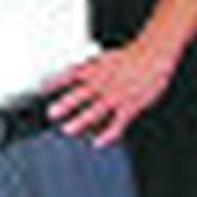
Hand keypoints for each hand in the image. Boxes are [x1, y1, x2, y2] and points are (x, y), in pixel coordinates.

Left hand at [47, 40, 179, 146]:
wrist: (154, 54)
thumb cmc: (130, 58)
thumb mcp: (104, 57)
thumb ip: (87, 68)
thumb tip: (70, 74)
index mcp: (96, 69)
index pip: (72, 75)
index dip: (56, 83)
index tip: (42, 91)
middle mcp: (104, 83)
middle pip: (82, 93)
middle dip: (66, 103)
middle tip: (51, 112)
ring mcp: (117, 95)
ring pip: (97, 109)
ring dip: (82, 120)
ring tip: (68, 129)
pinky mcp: (130, 106)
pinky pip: (118, 122)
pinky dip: (108, 133)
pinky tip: (98, 142)